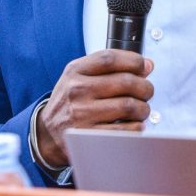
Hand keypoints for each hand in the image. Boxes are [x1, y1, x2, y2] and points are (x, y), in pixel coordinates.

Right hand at [35, 49, 154, 166]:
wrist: (48, 134)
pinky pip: (125, 129)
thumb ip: (109, 68)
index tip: (144, 66)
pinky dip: (137, 126)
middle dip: (145, 87)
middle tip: (147, 92)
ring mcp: (81, 114)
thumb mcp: (80, 77)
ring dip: (143, 108)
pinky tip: (134, 124)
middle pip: (125, 81)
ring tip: (141, 109)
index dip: (134, 60)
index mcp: (75, 71)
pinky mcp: (88, 137)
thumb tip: (147, 65)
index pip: (110, 58)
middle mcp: (76, 91)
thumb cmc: (70, 102)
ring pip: (129, 106)